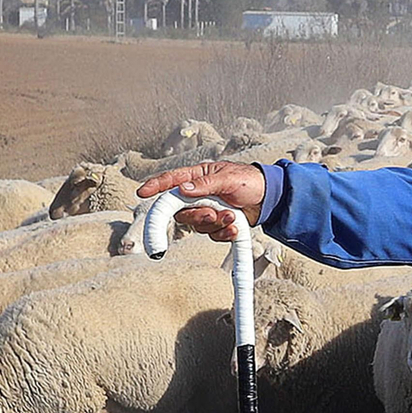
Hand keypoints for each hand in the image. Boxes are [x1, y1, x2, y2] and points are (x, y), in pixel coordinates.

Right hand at [136, 161, 265, 241]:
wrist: (270, 198)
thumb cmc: (250, 181)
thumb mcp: (229, 178)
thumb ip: (206, 184)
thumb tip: (183, 189)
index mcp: (198, 178)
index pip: (171, 181)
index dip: (155, 185)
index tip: (142, 192)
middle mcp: (198, 195)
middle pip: (182, 211)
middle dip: (197, 216)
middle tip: (213, 215)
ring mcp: (207, 210)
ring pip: (197, 225)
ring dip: (215, 224)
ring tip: (233, 217)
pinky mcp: (217, 224)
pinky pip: (212, 234)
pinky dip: (223, 234)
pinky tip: (235, 229)